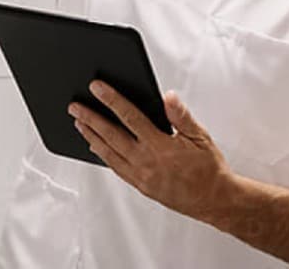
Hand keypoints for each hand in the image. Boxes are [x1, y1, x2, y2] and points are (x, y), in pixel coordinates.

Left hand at [70, 81, 233, 222]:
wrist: (214, 200)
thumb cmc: (209, 168)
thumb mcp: (200, 136)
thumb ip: (181, 116)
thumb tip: (168, 97)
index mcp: (161, 146)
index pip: (130, 117)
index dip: (112, 100)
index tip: (97, 88)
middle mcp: (147, 162)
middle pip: (112, 135)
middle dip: (91, 118)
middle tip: (75, 106)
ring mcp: (141, 176)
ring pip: (109, 153)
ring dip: (91, 136)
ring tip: (78, 123)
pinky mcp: (141, 186)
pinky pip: (116, 168)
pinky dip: (103, 156)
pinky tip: (95, 146)